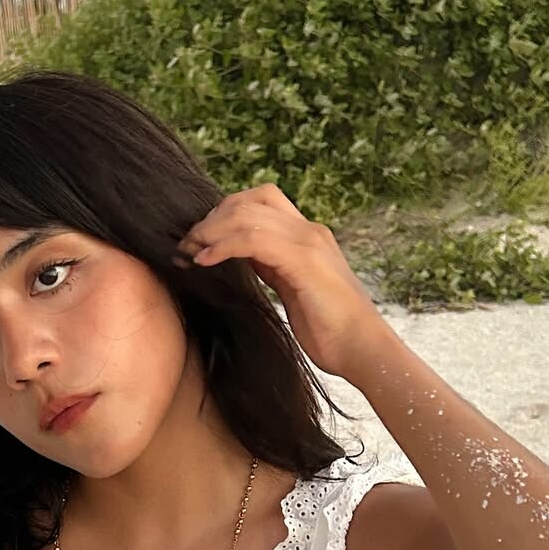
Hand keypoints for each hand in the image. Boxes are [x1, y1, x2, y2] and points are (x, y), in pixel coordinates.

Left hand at [174, 183, 392, 381]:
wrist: (362, 349)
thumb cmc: (329, 330)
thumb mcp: (292, 289)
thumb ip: (271, 267)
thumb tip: (238, 259)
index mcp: (306, 236)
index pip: (261, 201)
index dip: (225, 213)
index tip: (200, 240)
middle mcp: (309, 231)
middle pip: (250, 200)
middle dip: (211, 219)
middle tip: (185, 245)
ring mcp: (308, 243)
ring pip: (247, 215)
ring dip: (209, 231)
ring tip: (188, 252)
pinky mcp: (303, 261)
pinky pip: (252, 240)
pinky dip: (222, 246)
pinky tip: (204, 261)